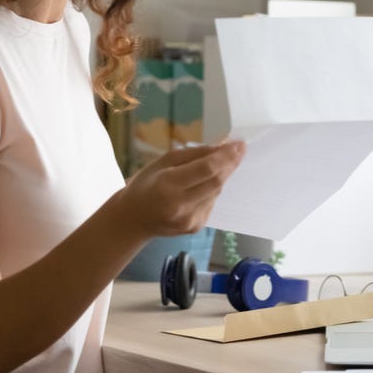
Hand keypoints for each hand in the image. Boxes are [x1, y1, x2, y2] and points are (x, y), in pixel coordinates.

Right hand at [117, 141, 245, 237]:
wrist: (133, 220)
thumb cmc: (145, 185)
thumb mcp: (163, 162)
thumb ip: (193, 154)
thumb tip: (221, 148)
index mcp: (168, 186)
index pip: (206, 169)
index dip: (226, 156)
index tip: (239, 144)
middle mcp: (181, 206)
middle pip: (216, 181)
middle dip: (230, 164)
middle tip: (239, 149)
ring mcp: (190, 219)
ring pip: (216, 192)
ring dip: (220, 176)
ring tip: (215, 165)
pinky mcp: (196, 227)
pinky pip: (211, 202)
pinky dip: (211, 190)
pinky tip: (200, 187)